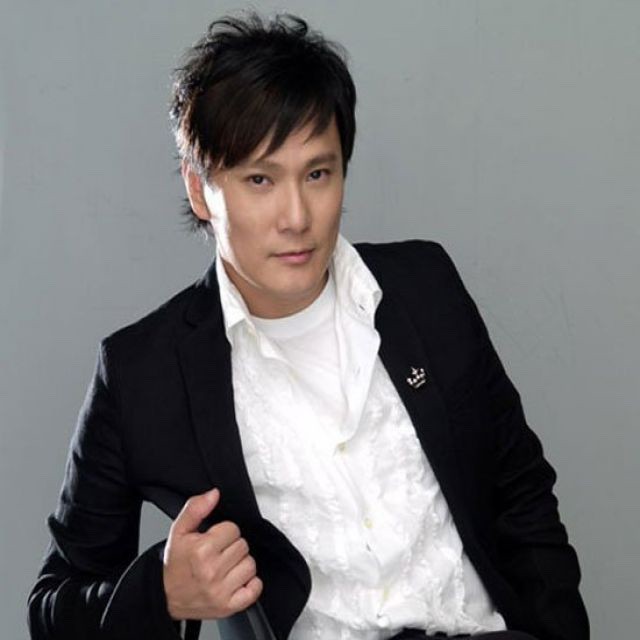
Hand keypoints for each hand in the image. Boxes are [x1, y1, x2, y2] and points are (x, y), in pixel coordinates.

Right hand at [162, 488, 262, 619]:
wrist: (165, 597)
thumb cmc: (175, 565)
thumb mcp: (179, 532)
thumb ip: (196, 508)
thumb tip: (214, 494)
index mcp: (201, 550)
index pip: (233, 529)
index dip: (224, 532)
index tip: (214, 539)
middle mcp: (212, 571)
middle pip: (243, 545)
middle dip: (232, 546)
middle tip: (218, 553)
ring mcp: (221, 591)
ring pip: (250, 565)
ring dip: (240, 564)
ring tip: (225, 567)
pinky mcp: (228, 607)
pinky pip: (255, 589)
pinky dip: (250, 584)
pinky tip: (236, 580)